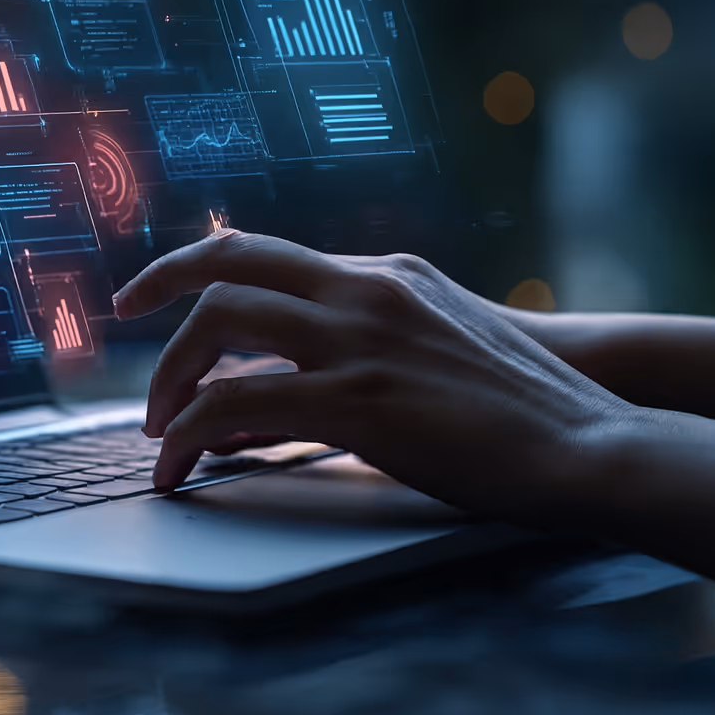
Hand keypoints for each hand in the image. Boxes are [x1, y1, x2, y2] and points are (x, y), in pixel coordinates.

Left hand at [112, 231, 637, 519]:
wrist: (590, 434)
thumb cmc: (516, 402)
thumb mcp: (433, 340)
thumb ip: (361, 340)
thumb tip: (280, 382)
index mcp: (379, 273)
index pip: (261, 250)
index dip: (193, 263)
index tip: (151, 289)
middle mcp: (361, 291)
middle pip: (227, 268)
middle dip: (158, 291)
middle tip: (124, 328)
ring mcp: (358, 341)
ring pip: (219, 326)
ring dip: (169, 377)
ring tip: (156, 428)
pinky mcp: (358, 401)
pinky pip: (239, 405)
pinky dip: (191, 434)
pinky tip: (181, 464)